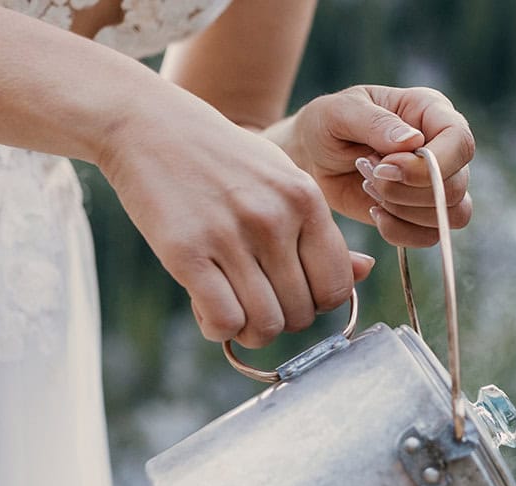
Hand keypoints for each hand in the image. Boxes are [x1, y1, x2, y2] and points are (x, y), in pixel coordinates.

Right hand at [98, 92, 373, 347]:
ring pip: (265, 325)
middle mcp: (274, 218)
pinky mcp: (186, 252)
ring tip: (232, 307)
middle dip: (281, 319)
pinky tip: (207, 309)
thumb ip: (321, 232)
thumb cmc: (223, 161)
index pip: (337, 288)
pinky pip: (224, 322)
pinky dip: (219, 329)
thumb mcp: (283, 181)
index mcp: (306, 200)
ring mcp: (230, 235)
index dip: (316, 304)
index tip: (291, 293)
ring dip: (250, 331)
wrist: (148, 125)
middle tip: (256, 299)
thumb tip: (366, 272)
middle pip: (301, 313)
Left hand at [265, 85, 473, 247]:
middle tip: (368, 175)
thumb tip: (413, 141)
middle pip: (455, 186)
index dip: (433, 164)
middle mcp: (443, 148)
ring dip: (403, 210)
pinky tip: (373, 212)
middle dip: (406, 191)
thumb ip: (374, 123)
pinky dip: (399, 231)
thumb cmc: (327, 124)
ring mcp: (436, 183)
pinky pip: (430, 236)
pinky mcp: (422, 213)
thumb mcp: (339, 112)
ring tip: (368, 188)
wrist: (312, 158)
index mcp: (431, 112)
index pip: (460, 142)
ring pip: (449, 215)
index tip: (386, 167)